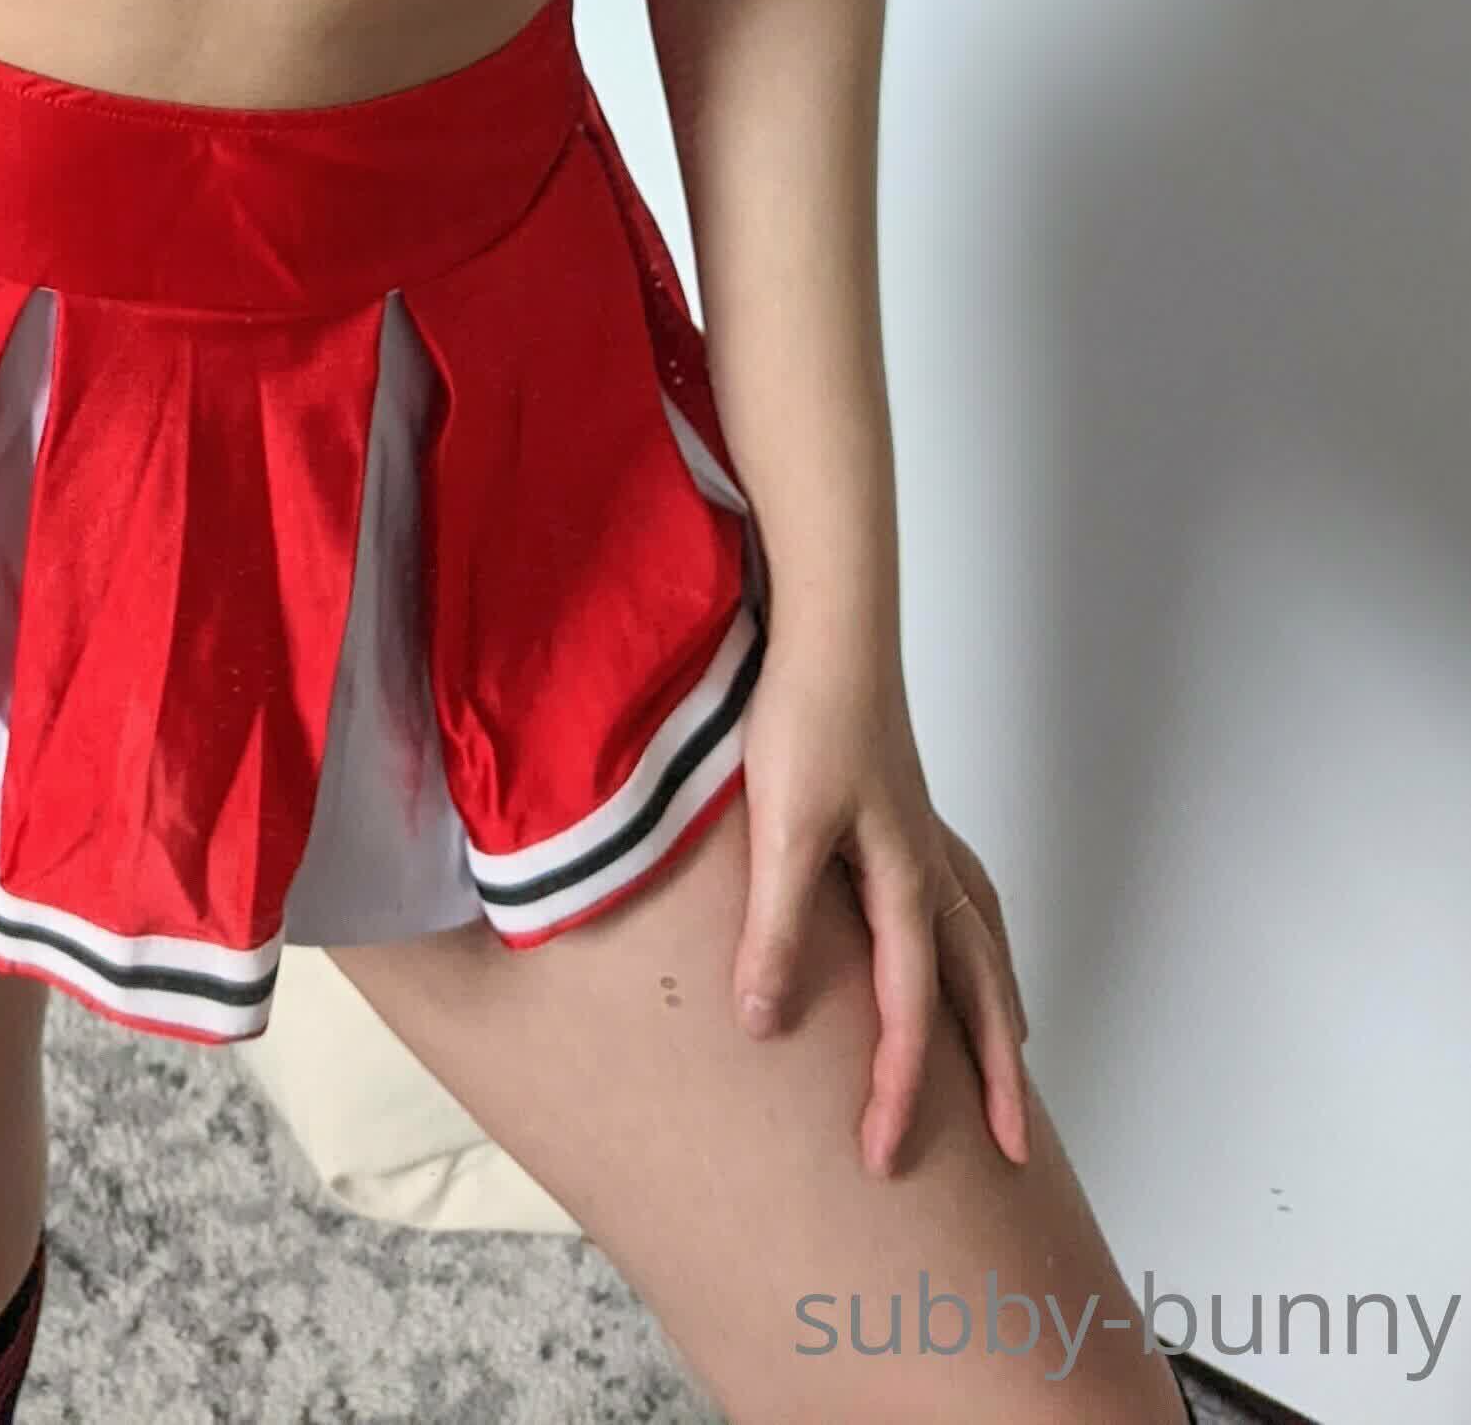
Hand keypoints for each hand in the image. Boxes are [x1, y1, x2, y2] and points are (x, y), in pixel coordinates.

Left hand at [730, 636, 1031, 1177]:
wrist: (827, 626)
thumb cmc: (803, 717)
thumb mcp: (780, 830)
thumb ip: (775, 931)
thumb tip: (766, 1028)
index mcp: (902, 884)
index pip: (908, 1014)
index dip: (898, 1092)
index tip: (883, 1159)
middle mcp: (927, 867)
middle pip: (978, 990)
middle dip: (997, 1078)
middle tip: (1019, 1152)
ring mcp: (922, 834)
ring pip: (983, 942)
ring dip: (1000, 1008)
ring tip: (1014, 1057)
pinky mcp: (903, 806)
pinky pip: (964, 898)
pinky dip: (978, 940)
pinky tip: (960, 939)